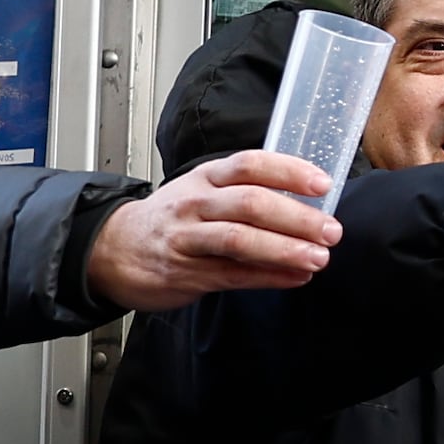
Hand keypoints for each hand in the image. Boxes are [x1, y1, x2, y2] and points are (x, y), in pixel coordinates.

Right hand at [83, 151, 344, 309]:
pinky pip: (232, 275)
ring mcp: (188, 239)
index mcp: (206, 177)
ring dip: (283, 250)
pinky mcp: (185, 273)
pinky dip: (267, 277)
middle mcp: (196, 204)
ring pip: (239, 240)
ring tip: (317, 258)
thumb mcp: (203, 192)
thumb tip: (309, 206)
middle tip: (330, 230)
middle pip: (249, 203)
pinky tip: (295, 278)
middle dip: (295, 217)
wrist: (113, 249)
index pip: (250, 165)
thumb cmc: (173, 219)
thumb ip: (249, 194)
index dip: (288, 172)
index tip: (322, 184)